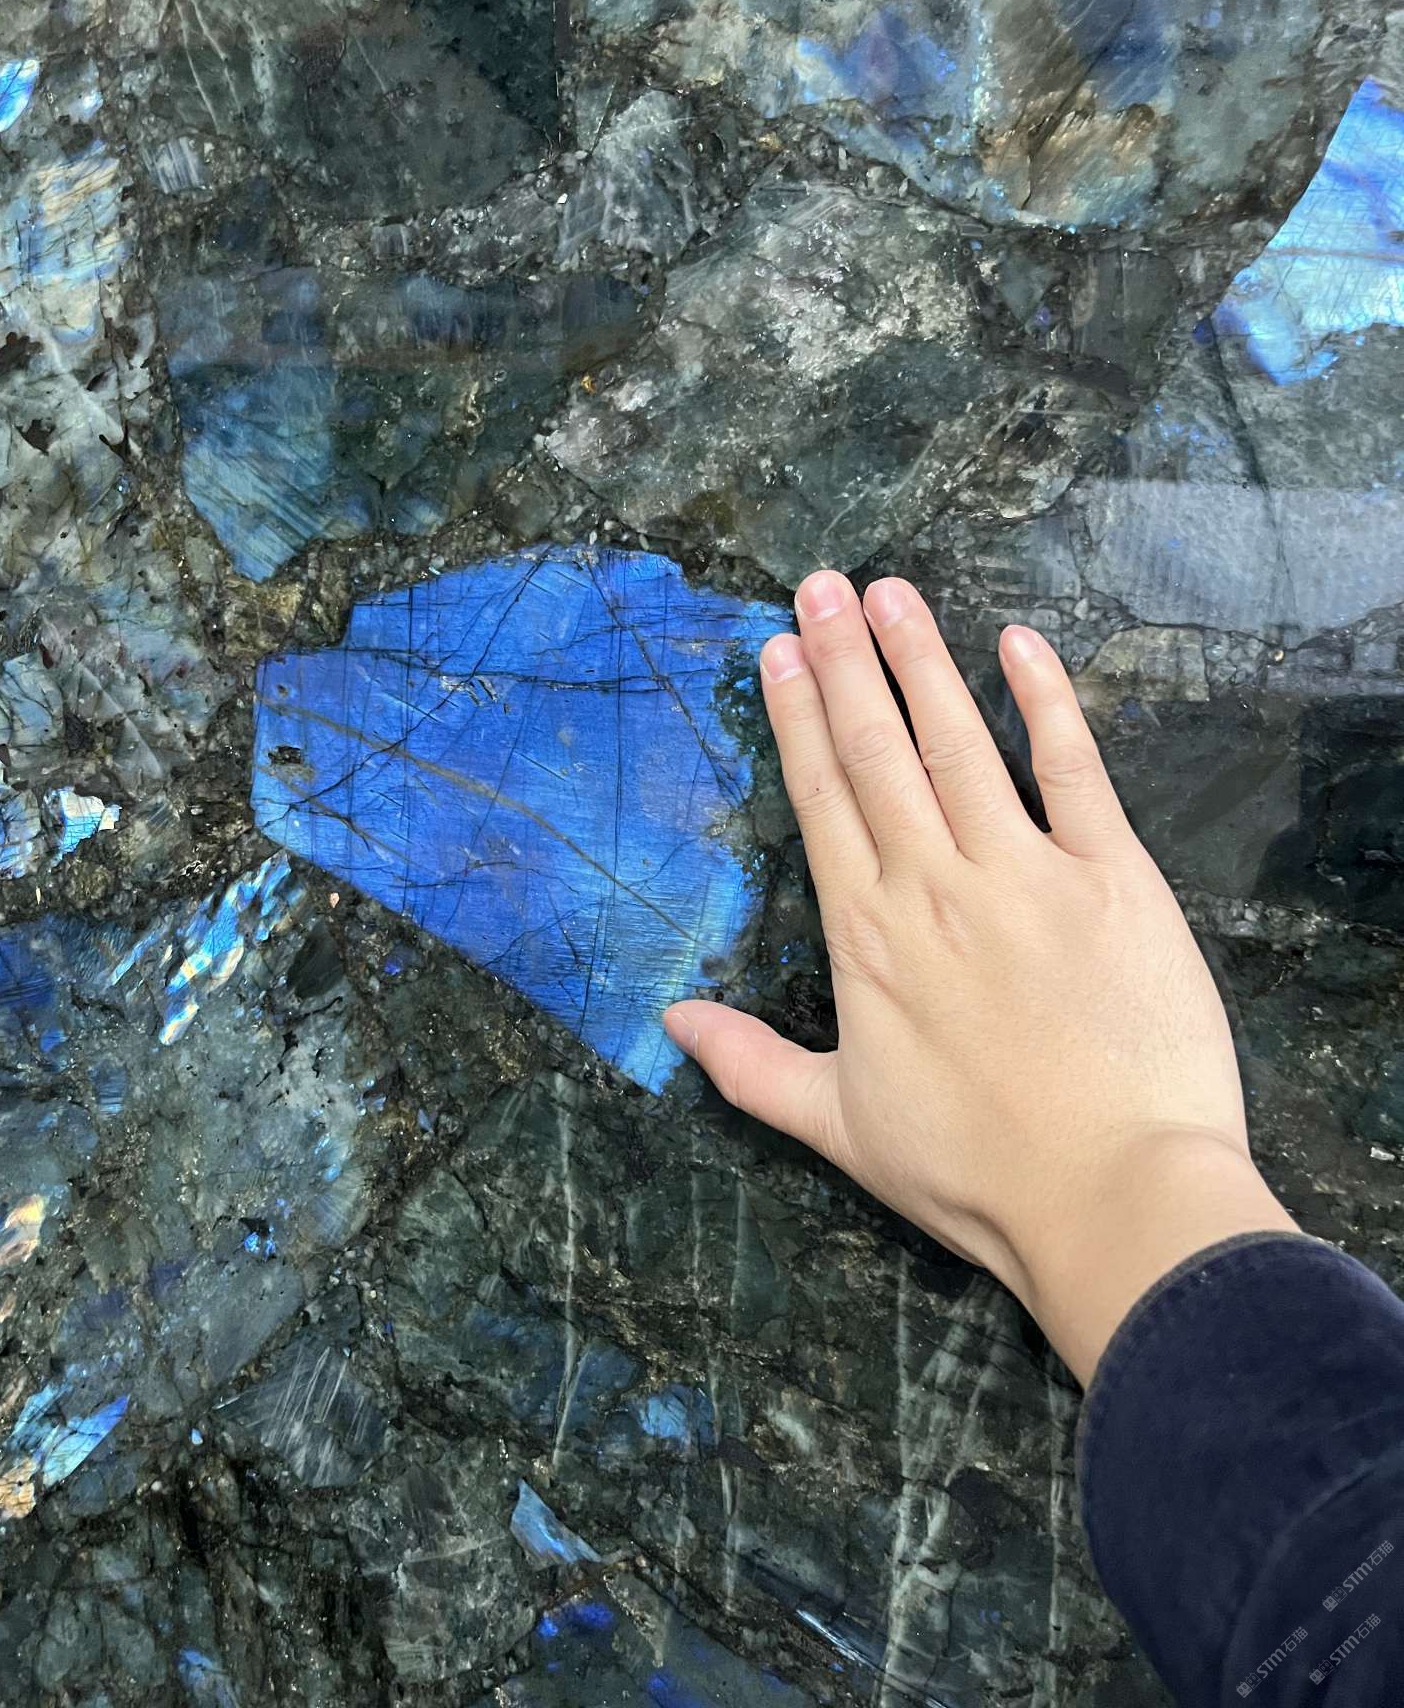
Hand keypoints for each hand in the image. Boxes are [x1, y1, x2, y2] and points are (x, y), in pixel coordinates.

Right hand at [664, 572, 1297, 1383]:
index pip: (822, 800)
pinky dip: (1047, 702)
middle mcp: (935, 882)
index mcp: (867, 936)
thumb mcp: (838, 1127)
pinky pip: (1074, 770)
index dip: (798, 717)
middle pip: (877, 750)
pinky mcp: (1114, 877)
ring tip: (890, 591)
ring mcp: (1026, 870)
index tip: (778, 650)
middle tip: (820, 584)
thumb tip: (668, 1023)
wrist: (1113, 1199)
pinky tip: (1020, 645)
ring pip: (959, 742)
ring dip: (921, 660)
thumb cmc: (974, 1174)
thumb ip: (749, 1066)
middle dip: (844, 659)